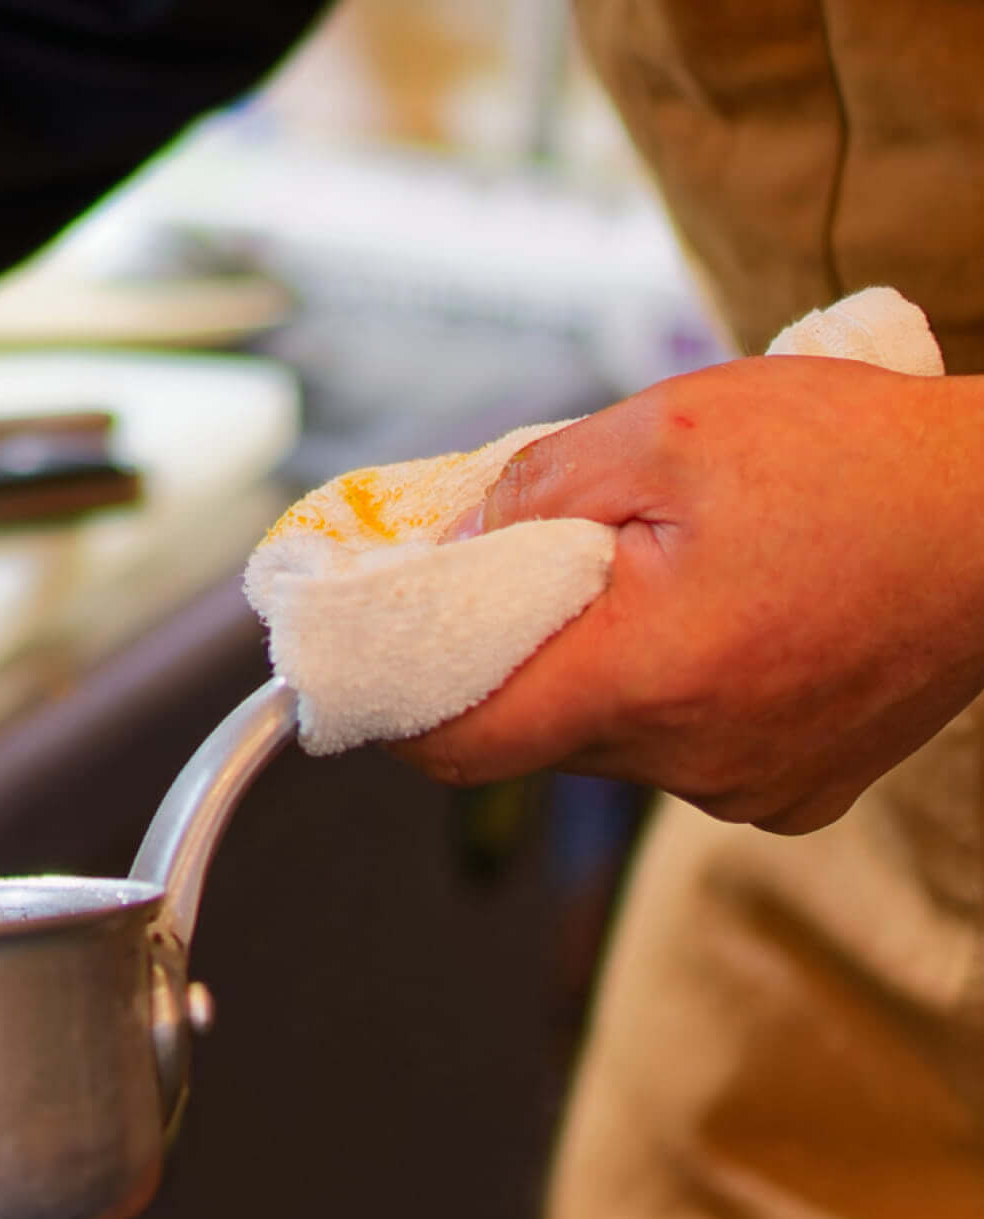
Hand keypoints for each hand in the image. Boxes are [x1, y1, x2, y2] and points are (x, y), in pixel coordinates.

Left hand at [397, 356, 983, 832]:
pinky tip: (724, 612)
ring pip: (606, 738)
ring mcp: (752, 787)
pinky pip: (684, 747)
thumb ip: (533, 491)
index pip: (456, 741)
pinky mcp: (798, 789)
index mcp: (648, 679)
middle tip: (524, 559)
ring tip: (655, 568)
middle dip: (508, 649)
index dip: (388, 698)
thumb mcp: (669, 428)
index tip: (359, 649)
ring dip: (598, 661)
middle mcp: (696, 761)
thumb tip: (447, 547)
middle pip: (530, 730)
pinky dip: (672, 687)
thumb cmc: (859, 461)